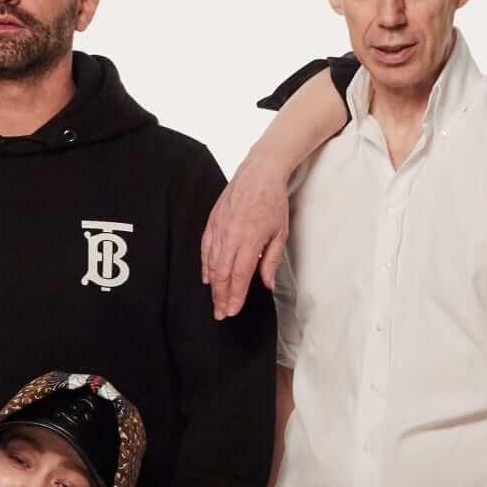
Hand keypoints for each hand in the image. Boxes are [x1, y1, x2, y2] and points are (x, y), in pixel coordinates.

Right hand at [200, 159, 291, 319]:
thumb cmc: (272, 201)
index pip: (239, 276)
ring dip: (213, 285)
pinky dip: (205, 265)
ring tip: (215, 300)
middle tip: (221, 313)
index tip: (232, 311)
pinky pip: (205, 248)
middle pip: (222, 274)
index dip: (235, 296)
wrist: (259, 173)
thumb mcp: (280, 233)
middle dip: (221, 296)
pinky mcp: (212, 222)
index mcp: (250, 240)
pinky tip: (207, 277)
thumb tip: (267, 283)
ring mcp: (219, 228)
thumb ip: (270, 260)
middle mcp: (231, 236)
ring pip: (211, 263)